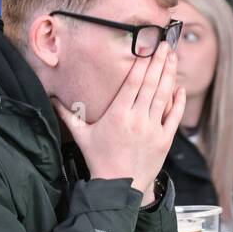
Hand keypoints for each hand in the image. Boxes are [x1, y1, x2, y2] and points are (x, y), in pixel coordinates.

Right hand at [55, 45, 186, 206]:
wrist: (119, 186)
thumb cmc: (99, 160)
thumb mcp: (82, 136)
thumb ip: (68, 115)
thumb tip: (51, 99)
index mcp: (118, 114)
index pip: (133, 83)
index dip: (142, 64)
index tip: (149, 49)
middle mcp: (137, 119)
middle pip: (151, 84)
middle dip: (159, 62)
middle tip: (166, 45)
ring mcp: (153, 129)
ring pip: (164, 96)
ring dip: (170, 75)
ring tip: (174, 58)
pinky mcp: (165, 139)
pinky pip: (174, 116)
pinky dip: (178, 101)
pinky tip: (180, 88)